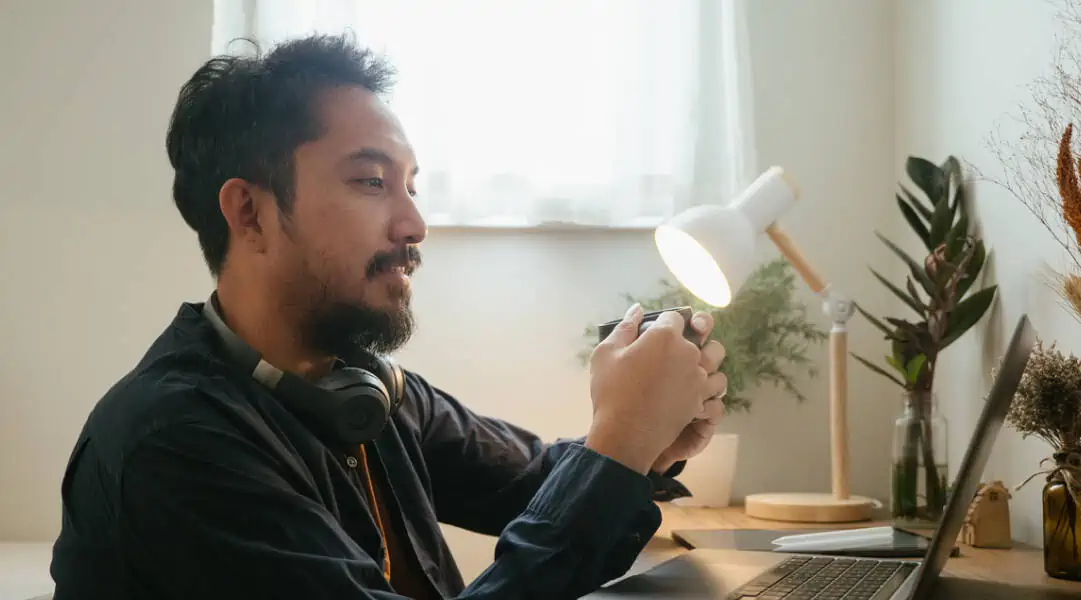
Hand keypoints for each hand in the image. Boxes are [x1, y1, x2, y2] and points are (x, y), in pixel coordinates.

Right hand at [585, 304, 720, 473]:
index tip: (653, 335)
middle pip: (700, 336)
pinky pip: (714, 387)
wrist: (625, 434)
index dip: (664, 323)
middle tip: (669, 353)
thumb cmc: (612, 391)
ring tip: (687, 371)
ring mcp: (698, 377)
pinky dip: (705, 387)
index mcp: (665, 336)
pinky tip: (689, 391)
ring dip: (705, 362)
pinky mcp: (701, 399)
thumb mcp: (605, 353)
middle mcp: (688, 352)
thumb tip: (638, 309)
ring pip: (715, 361)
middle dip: (688, 340)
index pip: (675, 317)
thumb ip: (625, 327)